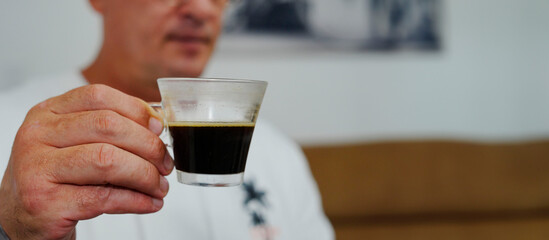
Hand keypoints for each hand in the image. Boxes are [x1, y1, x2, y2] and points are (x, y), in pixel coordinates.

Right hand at [0, 84, 173, 239]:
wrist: (20, 216)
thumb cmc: (58, 176)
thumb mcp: (76, 142)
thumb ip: (109, 128)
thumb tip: (156, 122)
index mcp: (48, 113)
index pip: (98, 96)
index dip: (136, 110)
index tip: (159, 129)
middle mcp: (37, 135)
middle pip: (108, 126)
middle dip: (148, 146)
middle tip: (165, 164)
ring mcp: (37, 168)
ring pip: (107, 160)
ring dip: (145, 175)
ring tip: (159, 186)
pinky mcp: (45, 202)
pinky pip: (103, 198)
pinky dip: (135, 200)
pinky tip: (149, 202)